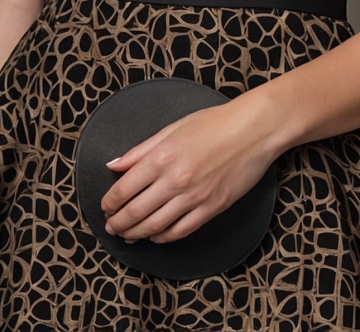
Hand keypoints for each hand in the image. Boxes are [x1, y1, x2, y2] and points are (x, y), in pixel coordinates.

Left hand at [100, 97, 276, 244]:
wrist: (254, 130)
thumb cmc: (215, 123)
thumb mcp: (173, 128)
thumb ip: (141, 149)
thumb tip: (114, 165)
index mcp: (162, 156)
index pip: (125, 188)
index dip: (110, 202)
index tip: (105, 206)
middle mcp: (175, 180)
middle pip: (136, 212)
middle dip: (119, 223)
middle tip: (111, 227)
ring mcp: (194, 197)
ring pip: (155, 226)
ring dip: (137, 234)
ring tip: (128, 235)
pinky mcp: (212, 208)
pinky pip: (181, 231)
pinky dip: (164, 238)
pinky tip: (156, 236)